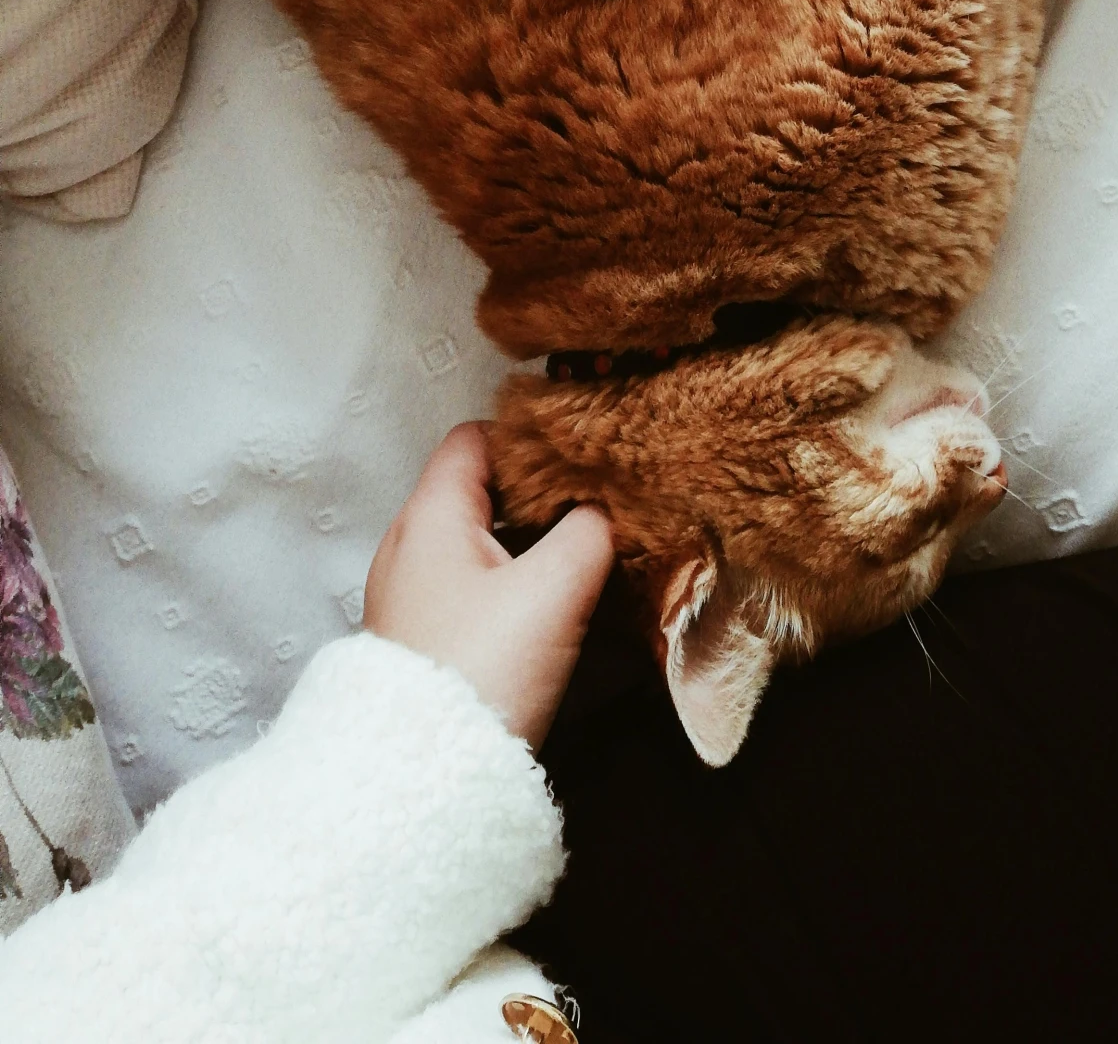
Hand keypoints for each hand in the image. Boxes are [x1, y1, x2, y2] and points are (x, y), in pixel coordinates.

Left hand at [364, 421, 612, 748]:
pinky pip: (473, 586)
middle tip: (601, 503)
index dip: (531, 437)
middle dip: (542, 492)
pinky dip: (513, 581)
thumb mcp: (552, 590)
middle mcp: (409, 546)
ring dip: (531, 543)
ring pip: (481, 542)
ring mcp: (412, 596)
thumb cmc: (482, 668)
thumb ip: (588, 531)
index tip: (586, 455)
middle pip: (481, 489)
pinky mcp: (424, 641)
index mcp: (430, 515)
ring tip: (589, 551)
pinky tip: (555, 604)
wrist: (419, 783)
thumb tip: (603, 510)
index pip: (476, 437)